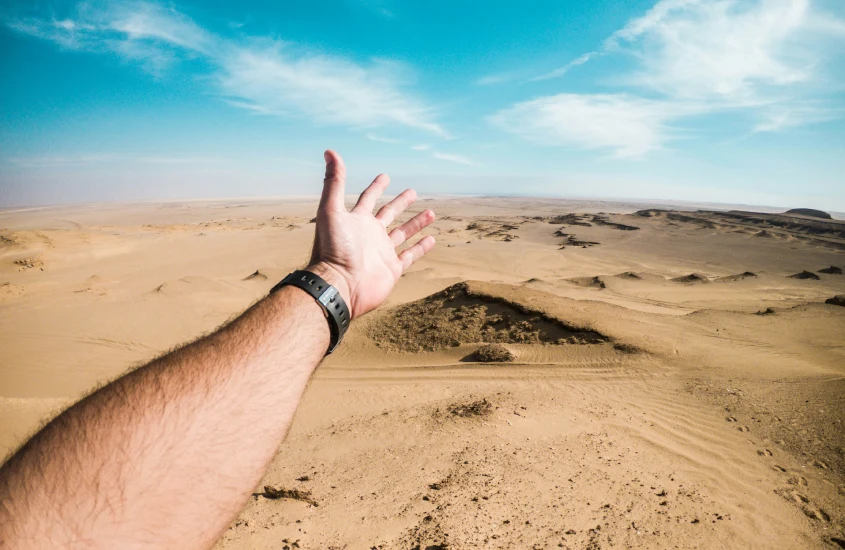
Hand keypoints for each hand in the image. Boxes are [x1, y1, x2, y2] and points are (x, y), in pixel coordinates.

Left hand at [307, 150, 435, 317]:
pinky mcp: (392, 269)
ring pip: (403, 234)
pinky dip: (421, 247)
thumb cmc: (333, 249)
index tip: (386, 176)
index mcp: (357, 221)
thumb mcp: (331, 210)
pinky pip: (410, 256)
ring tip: (431, 213)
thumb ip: (334, 182)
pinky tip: (432, 239)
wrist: (339, 286)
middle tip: (413, 192)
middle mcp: (370, 235)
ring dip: (416, 224)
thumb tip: (329, 151)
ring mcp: (382, 253)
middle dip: (401, 203)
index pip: (368, 198)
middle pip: (389, 214)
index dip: (376, 186)